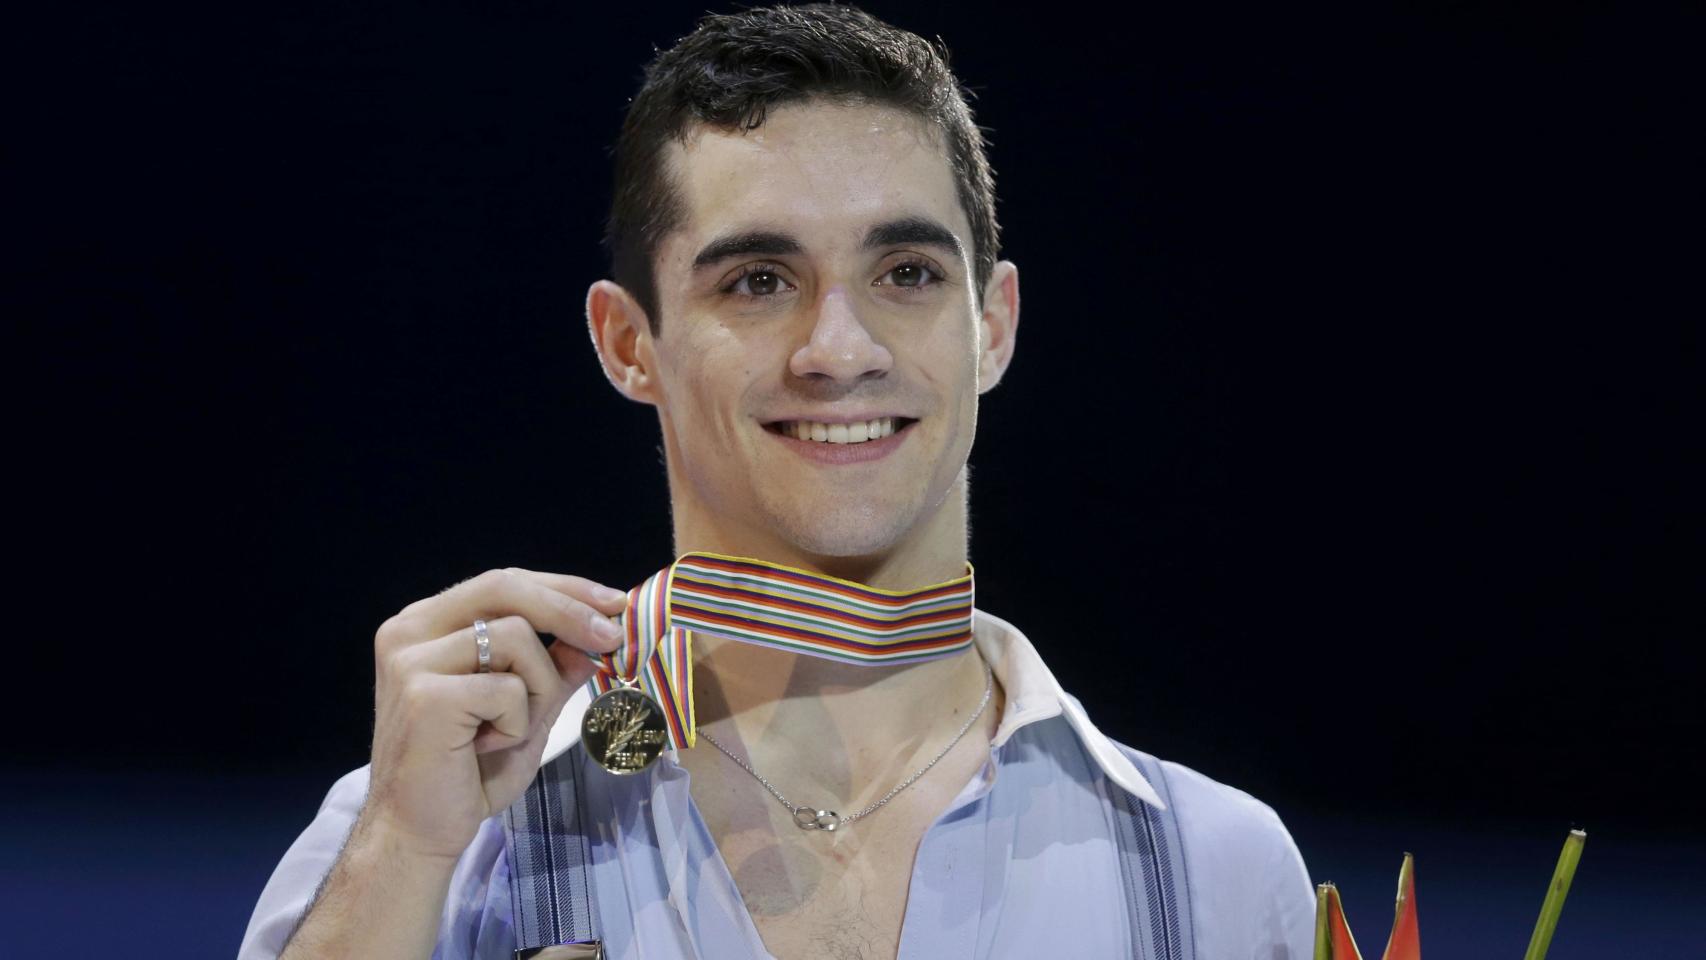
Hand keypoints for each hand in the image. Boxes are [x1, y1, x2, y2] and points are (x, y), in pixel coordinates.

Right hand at [360, 567, 627, 860]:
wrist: (416, 833)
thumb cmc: (466, 773)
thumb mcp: (525, 710)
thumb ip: (553, 670)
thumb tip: (595, 636)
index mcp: (426, 624)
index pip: (503, 583)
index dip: (563, 588)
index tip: (613, 601)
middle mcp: (410, 630)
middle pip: (507, 589)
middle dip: (570, 610)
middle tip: (612, 637)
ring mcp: (411, 659)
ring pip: (518, 639)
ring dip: (537, 690)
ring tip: (507, 730)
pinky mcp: (425, 693)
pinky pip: (508, 688)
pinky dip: (515, 722)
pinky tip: (482, 748)